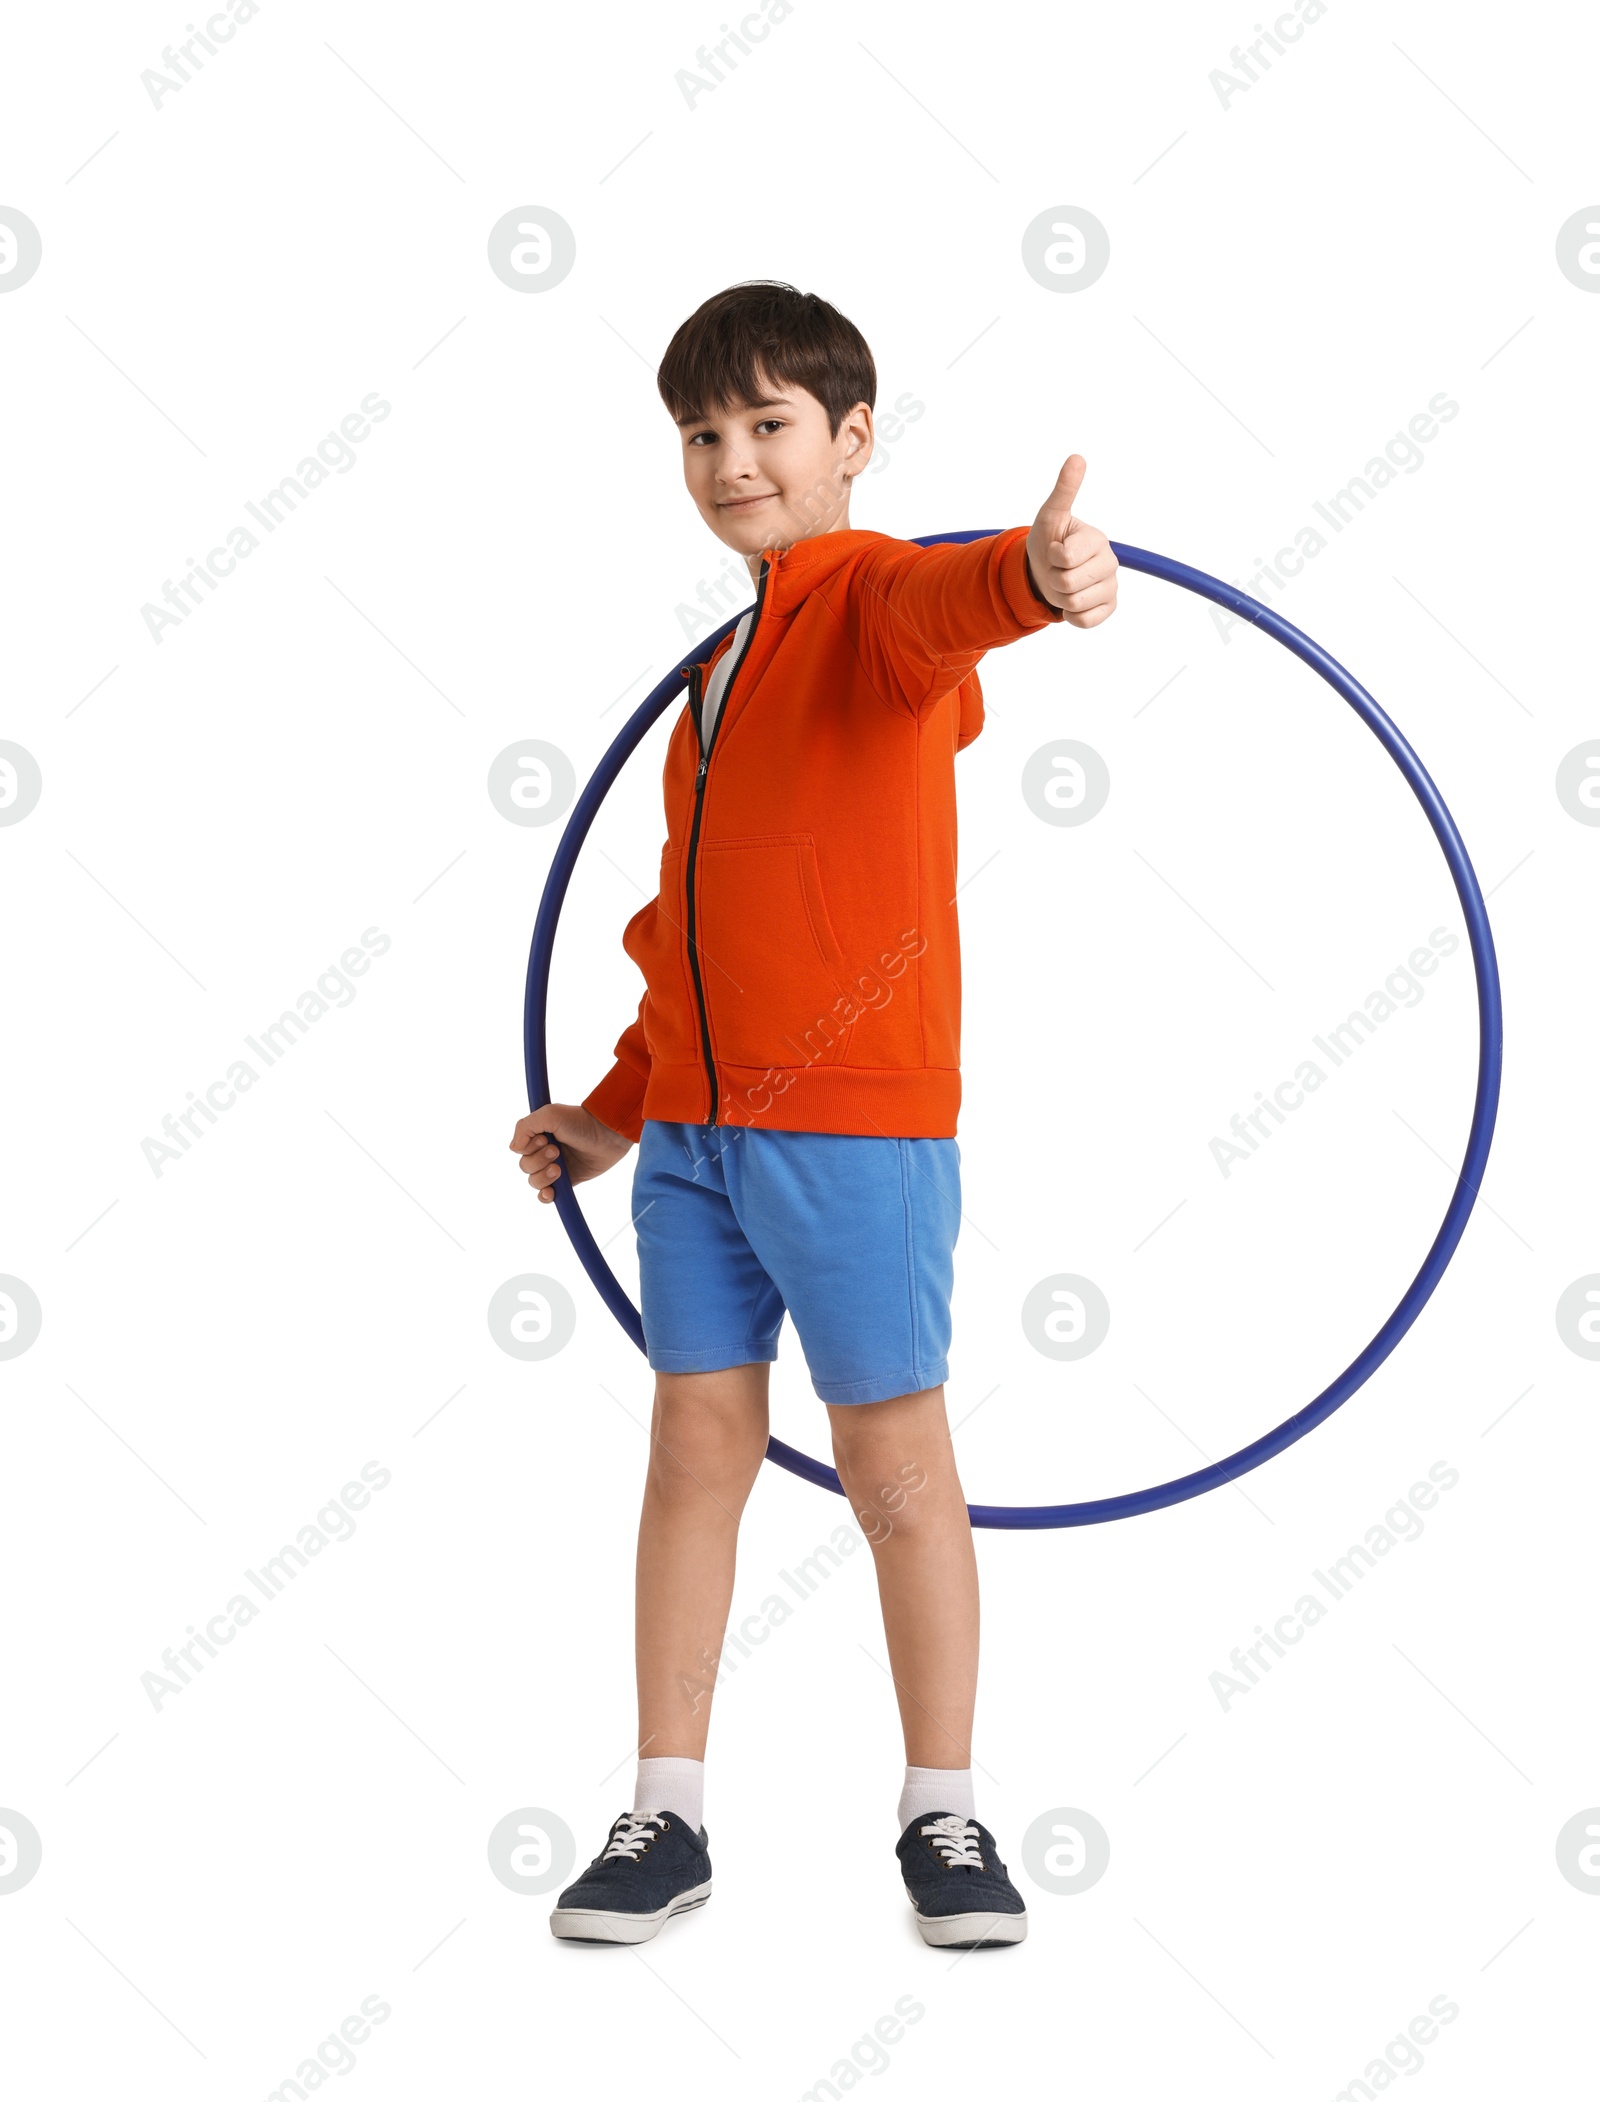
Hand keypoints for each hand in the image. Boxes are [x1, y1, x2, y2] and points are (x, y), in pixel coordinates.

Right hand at [511, 1102, 630, 1203]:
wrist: (608, 1134)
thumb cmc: (581, 1121)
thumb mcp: (550, 1114)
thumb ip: (525, 1126)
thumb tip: (515, 1148)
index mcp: (538, 1134)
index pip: (520, 1149)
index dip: (530, 1148)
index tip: (545, 1139)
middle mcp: (544, 1151)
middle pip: (525, 1166)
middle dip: (539, 1161)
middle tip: (558, 1152)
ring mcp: (555, 1167)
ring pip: (534, 1181)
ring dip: (543, 1177)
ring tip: (559, 1169)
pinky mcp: (568, 1181)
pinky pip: (547, 1195)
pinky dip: (545, 1196)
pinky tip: (550, 1193)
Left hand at [1025, 454, 1118, 627]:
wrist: (1046, 571)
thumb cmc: (1049, 540)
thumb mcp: (1050, 515)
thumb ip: (1064, 489)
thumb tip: (1077, 458)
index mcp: (1097, 539)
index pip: (1066, 558)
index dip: (1052, 556)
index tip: (1056, 549)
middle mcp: (1110, 562)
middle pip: (1068, 583)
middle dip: (1054, 578)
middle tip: (1057, 569)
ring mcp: (1111, 587)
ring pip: (1074, 603)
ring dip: (1060, 597)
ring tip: (1063, 583)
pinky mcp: (1108, 608)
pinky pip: (1084, 621)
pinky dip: (1071, 615)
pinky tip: (1072, 600)